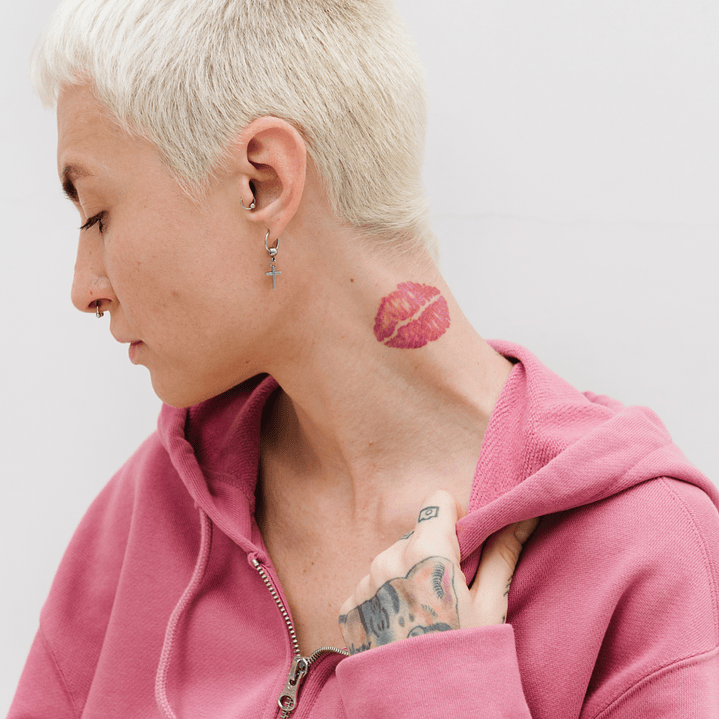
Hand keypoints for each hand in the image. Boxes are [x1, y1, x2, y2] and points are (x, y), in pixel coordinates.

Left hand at [338, 490, 539, 654]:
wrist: (424, 710)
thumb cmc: (464, 657)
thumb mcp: (491, 605)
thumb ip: (502, 554)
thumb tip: (524, 515)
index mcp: (426, 551)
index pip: (437, 502)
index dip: (454, 519)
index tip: (463, 545)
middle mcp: (388, 558)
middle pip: (414, 535)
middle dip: (430, 553)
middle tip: (447, 592)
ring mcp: (364, 584)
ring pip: (392, 561)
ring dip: (406, 576)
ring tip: (424, 616)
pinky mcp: (349, 607)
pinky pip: (371, 587)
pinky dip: (385, 600)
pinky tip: (401, 628)